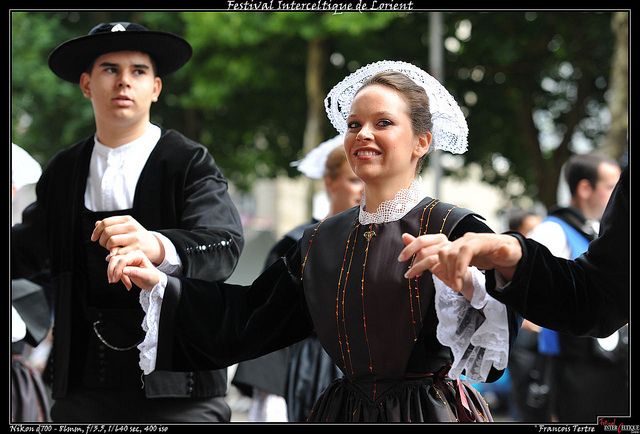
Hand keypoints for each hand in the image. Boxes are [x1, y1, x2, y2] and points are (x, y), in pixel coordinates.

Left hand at [91, 215, 164, 264]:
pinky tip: (113, 255)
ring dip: (107, 247)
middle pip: (107, 232)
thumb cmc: (136, 237)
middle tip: (104, 245)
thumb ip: (112, 225)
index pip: (105, 222)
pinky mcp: (136, 248)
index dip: (96, 231)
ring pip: (111, 241)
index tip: (94, 238)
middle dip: (101, 240)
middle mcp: (132, 226)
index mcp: (127, 219)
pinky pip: (118, 252)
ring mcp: (135, 237)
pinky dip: (112, 255)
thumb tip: (96, 224)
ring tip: (110, 249)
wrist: (154, 246)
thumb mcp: (126, 227)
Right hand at [107, 250, 161, 290]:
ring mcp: (127, 260)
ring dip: (113, 274)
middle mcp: (131, 255)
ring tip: (120, 283)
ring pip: (113, 263)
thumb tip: (123, 270)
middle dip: (112, 271)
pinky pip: (115, 269)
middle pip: (115, 259)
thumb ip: (135, 272)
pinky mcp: (124, 265)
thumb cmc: (153, 277)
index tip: (116, 279)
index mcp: (138, 255)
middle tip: (114, 281)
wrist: (154, 282)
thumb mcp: (146, 275)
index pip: (123, 259)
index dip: (117, 269)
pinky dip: (117, 277)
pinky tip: (127, 284)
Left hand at [398, 233, 450, 278]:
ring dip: (417, 269)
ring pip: (428, 260)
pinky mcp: (453, 264)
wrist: (461, 275)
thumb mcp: (428, 253)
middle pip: (423, 251)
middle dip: (414, 263)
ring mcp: (450, 254)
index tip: (400, 259)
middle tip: (408, 273)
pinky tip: (426, 277)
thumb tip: (404, 236)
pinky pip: (437, 268)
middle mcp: (445, 243)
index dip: (409, 249)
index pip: (421, 240)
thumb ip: (417, 245)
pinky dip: (429, 274)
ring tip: (412, 276)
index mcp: (439, 238)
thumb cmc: (443, 263)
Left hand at [400, 232, 521, 291]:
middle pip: (436, 249)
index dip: (413, 249)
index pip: (426, 241)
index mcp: (452, 244)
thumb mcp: (458, 266)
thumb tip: (422, 262)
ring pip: (450, 252)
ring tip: (453, 287)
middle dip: (425, 264)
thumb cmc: (484, 258)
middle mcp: (459, 239)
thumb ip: (441, 263)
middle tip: (417, 278)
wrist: (512, 253)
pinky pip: (466, 252)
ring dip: (449, 272)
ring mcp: (471, 239)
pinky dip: (460, 268)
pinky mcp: (484, 242)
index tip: (404, 267)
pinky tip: (460, 282)